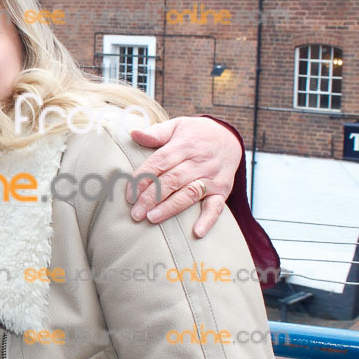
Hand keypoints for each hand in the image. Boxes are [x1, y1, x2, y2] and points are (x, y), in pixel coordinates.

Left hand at [126, 117, 241, 237]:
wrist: (229, 137)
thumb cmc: (195, 134)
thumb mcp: (177, 126)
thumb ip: (156, 132)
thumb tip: (134, 133)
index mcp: (184, 145)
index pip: (160, 162)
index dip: (143, 178)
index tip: (129, 194)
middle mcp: (199, 162)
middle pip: (172, 181)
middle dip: (151, 197)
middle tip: (135, 213)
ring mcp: (212, 177)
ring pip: (189, 194)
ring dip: (170, 208)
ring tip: (152, 218)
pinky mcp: (223, 190)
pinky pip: (217, 206)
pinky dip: (208, 220)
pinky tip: (196, 232)